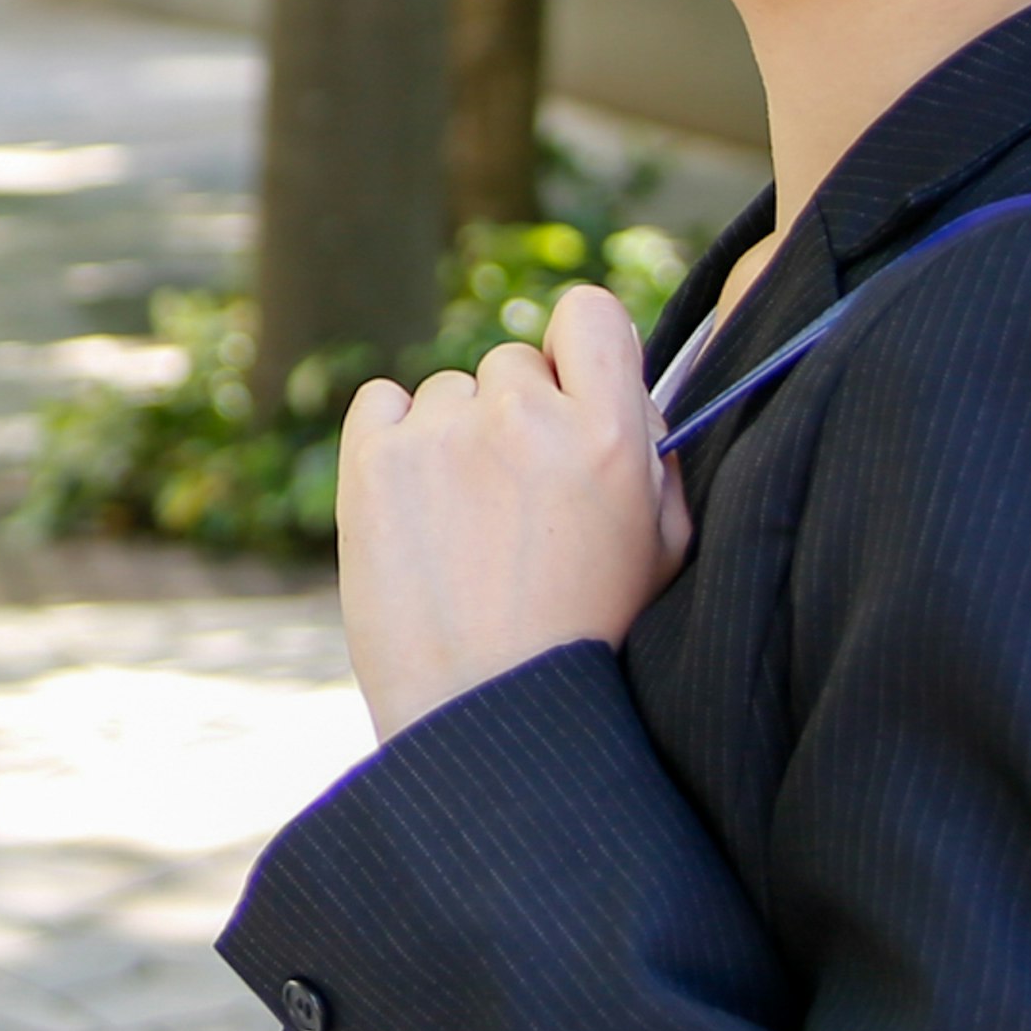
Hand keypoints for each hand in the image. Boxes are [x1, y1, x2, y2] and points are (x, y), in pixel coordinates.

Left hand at [335, 285, 692, 742]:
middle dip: (517, 415)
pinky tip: (416, 508)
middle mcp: (525, 420)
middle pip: (514, 362)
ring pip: (450, 392)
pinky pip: (383, 402)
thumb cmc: (583, 640)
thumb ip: (654, 461)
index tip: (570, 387)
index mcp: (609, 438)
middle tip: (516, 501)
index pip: (592, 312)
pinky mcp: (373, 459)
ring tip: (466, 529)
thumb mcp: (658, 553)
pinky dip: (393, 438)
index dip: (580, 346)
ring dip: (456, 437)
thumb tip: (635, 398)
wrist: (484, 718)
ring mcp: (442, 435)